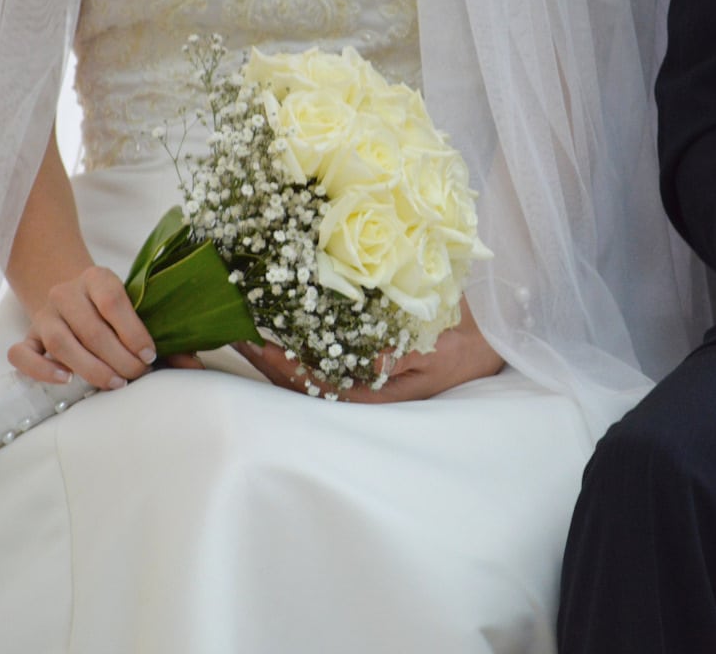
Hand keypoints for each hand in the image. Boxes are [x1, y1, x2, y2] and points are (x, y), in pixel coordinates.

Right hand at [8, 265, 159, 388]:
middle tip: (137, 374)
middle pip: (90, 329)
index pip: (112, 302)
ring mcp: (44, 315)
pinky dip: (41, 370)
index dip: (133, 332)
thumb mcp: (137, 311)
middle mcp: (65, 292)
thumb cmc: (112, 310)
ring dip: (90, 368)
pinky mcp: (28, 337)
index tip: (150, 354)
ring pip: (59, 343)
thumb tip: (193, 366)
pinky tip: (66, 379)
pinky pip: (21, 354)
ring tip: (114, 382)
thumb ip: (165, 338)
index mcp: (97, 277)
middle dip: (118, 358)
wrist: (72, 295)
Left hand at [234, 298, 504, 402]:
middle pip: (299, 381)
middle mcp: (358, 387)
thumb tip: (373, 360)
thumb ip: (404, 356)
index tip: (258, 344)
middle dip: (265, 359)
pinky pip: (317, 357)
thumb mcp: (437, 349)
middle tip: (232, 331)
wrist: (482, 346)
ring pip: (303, 371)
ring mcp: (356, 376)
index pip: (317, 384)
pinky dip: (292, 342)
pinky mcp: (358, 362)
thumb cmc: (459, 346)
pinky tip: (273, 324)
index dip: (285, 367)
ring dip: (272, 352)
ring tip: (242, 326)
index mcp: (374, 391)